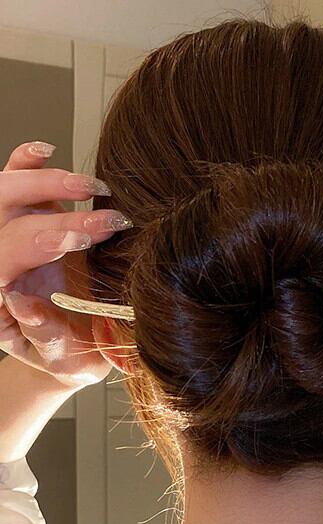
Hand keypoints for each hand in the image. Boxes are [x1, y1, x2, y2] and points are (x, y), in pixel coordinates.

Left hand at [0, 140, 132, 389]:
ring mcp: (5, 237)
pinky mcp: (20, 221)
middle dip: (57, 207)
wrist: (70, 348)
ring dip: (45, 182)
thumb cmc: (70, 358)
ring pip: (4, 193)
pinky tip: (43, 152)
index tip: (90, 233)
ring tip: (91, 186)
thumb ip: (46, 336)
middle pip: (3, 216)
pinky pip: (10, 184)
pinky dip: (22, 163)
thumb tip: (25, 305)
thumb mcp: (64, 361)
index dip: (48, 238)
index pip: (6, 255)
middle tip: (103, 210)